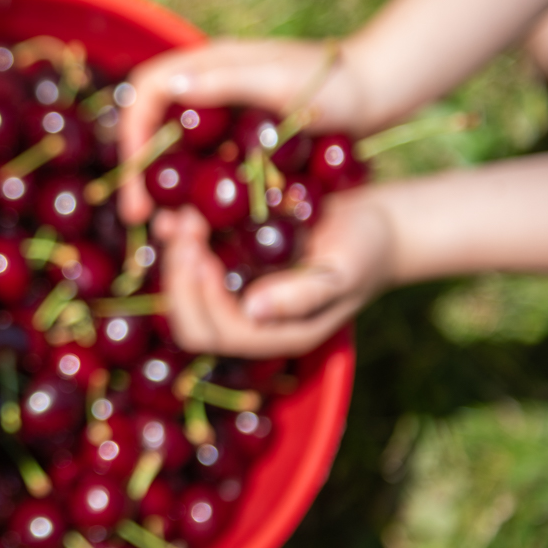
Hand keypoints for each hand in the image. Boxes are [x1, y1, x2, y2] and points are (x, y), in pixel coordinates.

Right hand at [118, 38, 367, 224]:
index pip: (146, 92)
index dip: (132, 132)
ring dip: (163, 189)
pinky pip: (202, 164)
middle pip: (151, 125)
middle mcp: (208, 86)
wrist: (381, 91)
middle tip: (139, 216)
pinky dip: (193, 192)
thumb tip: (171, 90)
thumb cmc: (338, 83)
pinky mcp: (239, 137)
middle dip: (139, 171)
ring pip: (174, 150)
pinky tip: (197, 223)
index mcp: (209, 63)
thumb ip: (227, 83)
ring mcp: (223, 113)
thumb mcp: (281, 82)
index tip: (136, 177)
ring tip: (166, 228)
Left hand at [153, 192, 393, 358]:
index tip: (198, 250)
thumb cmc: (366, 248)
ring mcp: (236, 298)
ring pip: (184, 294)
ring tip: (177, 216)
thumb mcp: (344, 271)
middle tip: (183, 226)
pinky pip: (191, 266)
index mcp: (278, 334)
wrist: (374, 223)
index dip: (199, 296)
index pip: (220, 334)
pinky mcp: (229, 270)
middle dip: (179, 277)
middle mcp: (250, 323)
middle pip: (191, 321)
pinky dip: (179, 243)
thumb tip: (253, 310)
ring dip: (173, 257)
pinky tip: (175, 213)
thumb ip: (303, 295)